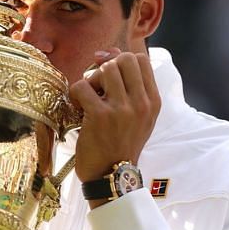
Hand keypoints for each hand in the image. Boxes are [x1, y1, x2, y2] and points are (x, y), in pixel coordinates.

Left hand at [68, 48, 160, 186]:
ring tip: (89, 97)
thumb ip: (128, 87)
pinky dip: (75, 93)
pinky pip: (82, 85)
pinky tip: (78, 107)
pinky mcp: (100, 116)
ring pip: (104, 68)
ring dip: (90, 79)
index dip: (120, 58)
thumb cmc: (120, 143)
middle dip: (106, 66)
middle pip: (124, 58)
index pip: (141, 59)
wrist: (112, 176)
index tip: (107, 70)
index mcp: (153, 101)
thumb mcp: (135, 116)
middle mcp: (142, 103)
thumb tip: (109, 53)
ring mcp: (122, 109)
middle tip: (97, 84)